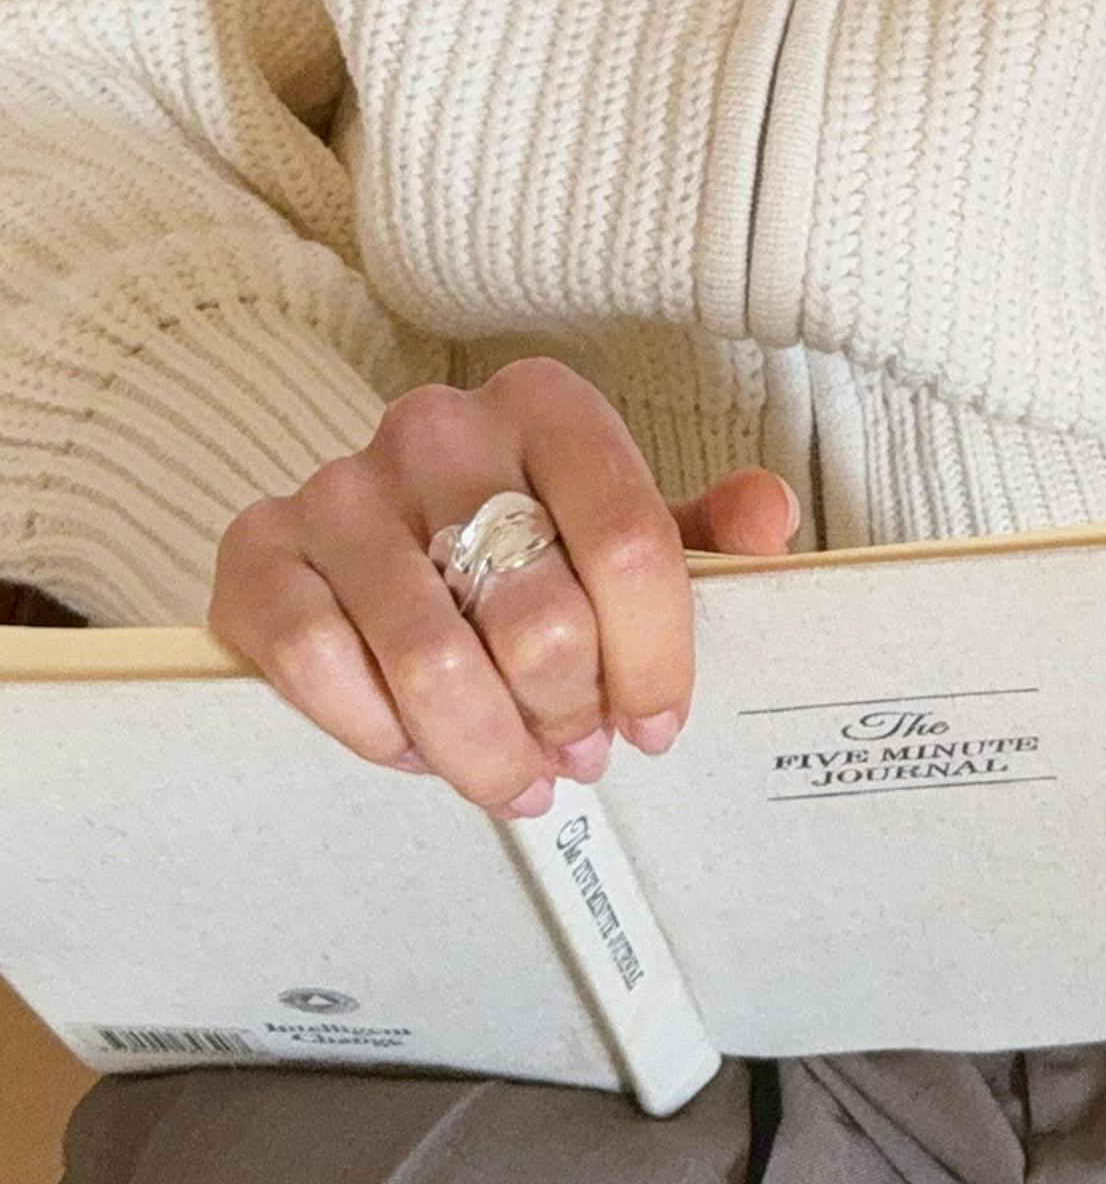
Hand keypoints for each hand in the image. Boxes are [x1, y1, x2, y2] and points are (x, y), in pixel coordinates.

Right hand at [209, 356, 800, 818]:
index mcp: (546, 404)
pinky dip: (375, 732)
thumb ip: (700, 532)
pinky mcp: (259, 550)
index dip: (654, 658)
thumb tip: (768, 516)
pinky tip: (410, 747)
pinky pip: (320, 666)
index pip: (632, 543)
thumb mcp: (620, 530)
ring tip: (513, 779)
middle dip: (568, 717)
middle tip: (575, 758)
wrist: (366, 537)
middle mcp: (439, 425)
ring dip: (483, 749)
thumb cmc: (518, 542)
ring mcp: (341, 485)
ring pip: (431, 658)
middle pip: (539, 615)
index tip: (653, 725)